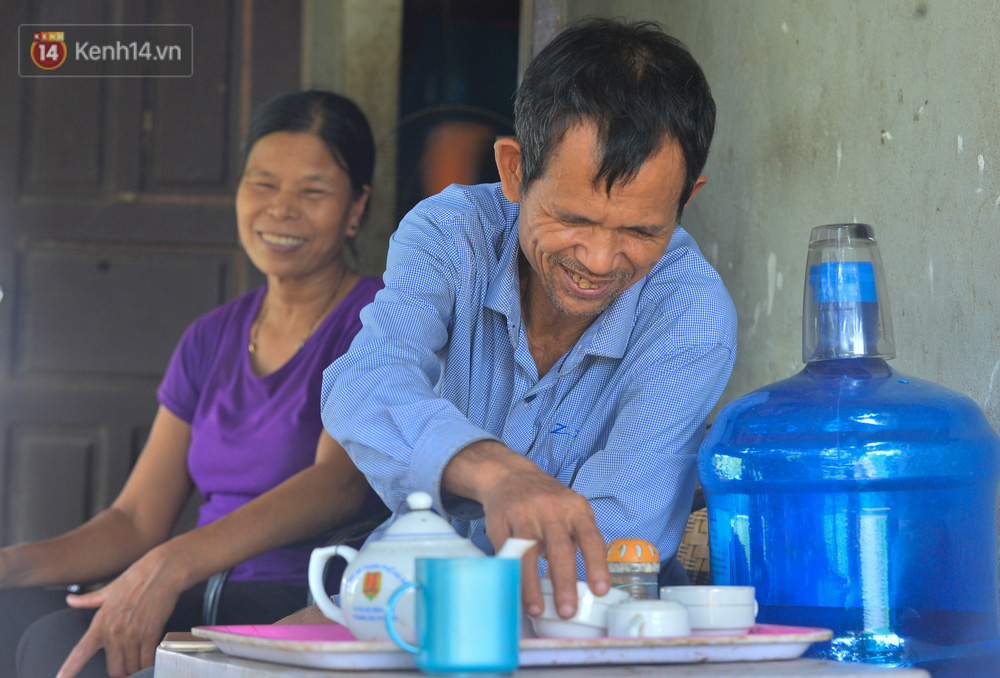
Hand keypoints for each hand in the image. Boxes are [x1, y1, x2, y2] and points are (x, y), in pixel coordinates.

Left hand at [57, 549, 183, 677]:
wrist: (162, 570)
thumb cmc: (137, 578)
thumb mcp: (109, 590)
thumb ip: (88, 600)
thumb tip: (70, 599)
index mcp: (100, 621)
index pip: (80, 651)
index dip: (70, 668)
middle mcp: (114, 631)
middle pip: (114, 668)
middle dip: (121, 671)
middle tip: (127, 666)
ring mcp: (132, 633)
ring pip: (132, 667)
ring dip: (137, 668)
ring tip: (141, 660)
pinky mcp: (151, 633)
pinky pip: (147, 659)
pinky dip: (150, 663)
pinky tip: (151, 658)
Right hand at [478, 462, 609, 620]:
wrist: (510, 475)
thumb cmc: (547, 501)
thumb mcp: (570, 511)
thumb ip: (578, 540)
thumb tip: (587, 584)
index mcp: (575, 509)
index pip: (591, 538)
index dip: (597, 565)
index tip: (601, 590)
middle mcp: (551, 510)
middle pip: (560, 548)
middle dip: (564, 583)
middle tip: (567, 610)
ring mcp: (524, 514)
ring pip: (529, 552)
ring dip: (532, 584)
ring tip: (537, 609)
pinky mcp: (501, 521)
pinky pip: (507, 551)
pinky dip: (511, 573)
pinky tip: (515, 590)